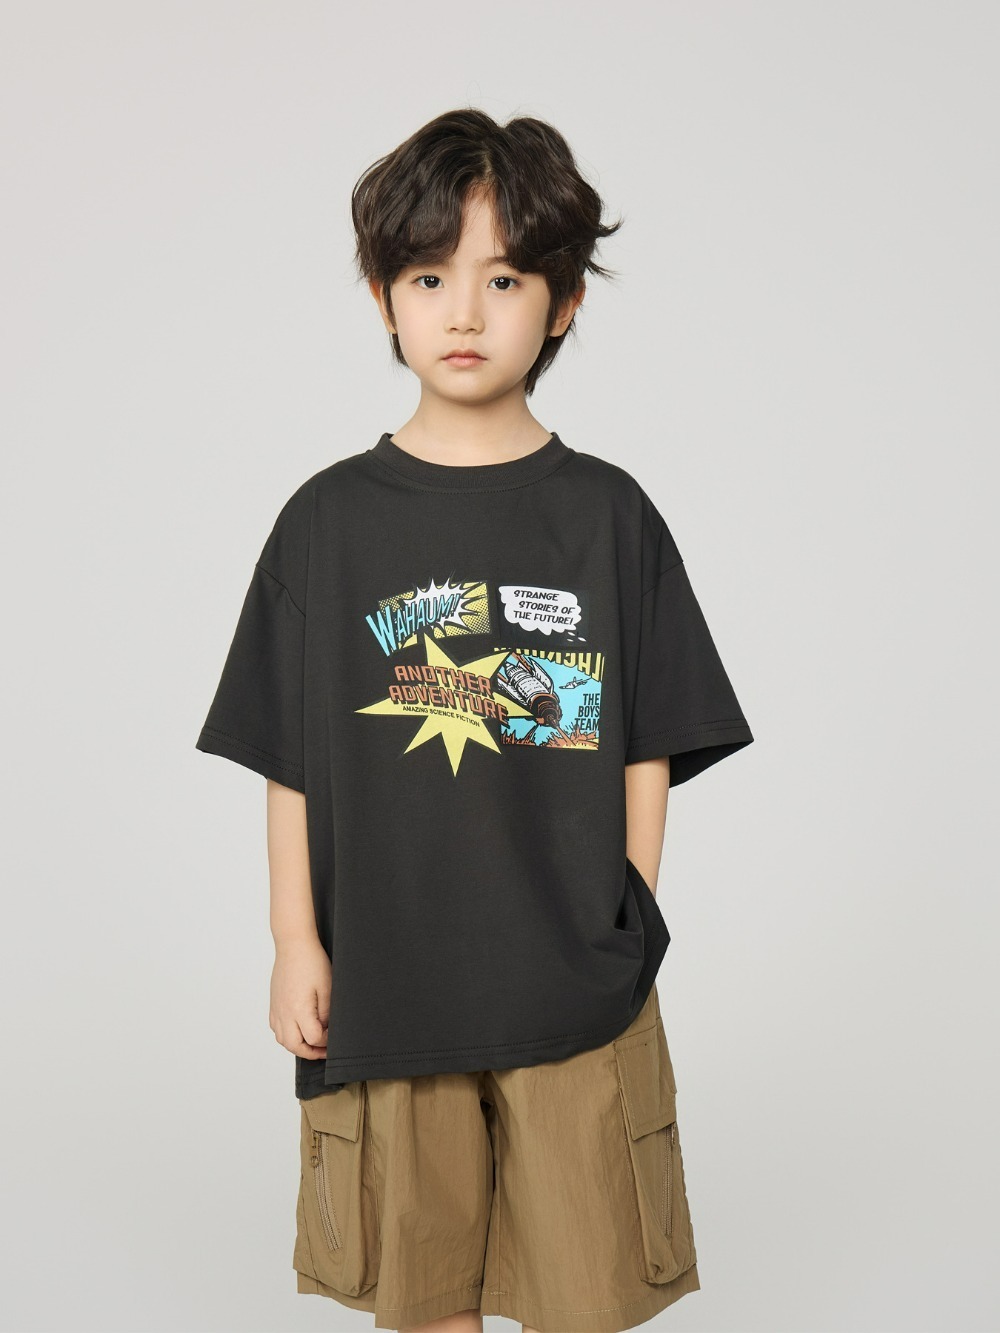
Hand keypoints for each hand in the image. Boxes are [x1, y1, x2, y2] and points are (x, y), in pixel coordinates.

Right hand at [269, 935, 330, 1059]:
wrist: (293, 945)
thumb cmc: (312, 962)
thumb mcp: (327, 988)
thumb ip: (327, 1013)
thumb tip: (326, 1029)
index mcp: (299, 1009)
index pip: (313, 1038)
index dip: (326, 1041)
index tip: (334, 1036)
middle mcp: (284, 1013)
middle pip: (294, 1046)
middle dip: (310, 1052)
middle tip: (324, 1051)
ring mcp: (276, 1009)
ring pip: (282, 1040)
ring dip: (297, 1045)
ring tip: (312, 1042)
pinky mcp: (273, 1003)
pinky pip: (276, 1028)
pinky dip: (286, 1035)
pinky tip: (298, 1029)